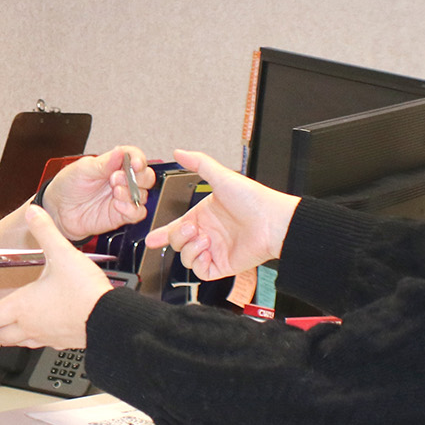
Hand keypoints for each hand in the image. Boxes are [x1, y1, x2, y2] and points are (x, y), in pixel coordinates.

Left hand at [0, 207, 111, 348]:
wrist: (109, 319)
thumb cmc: (85, 293)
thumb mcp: (62, 254)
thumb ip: (46, 231)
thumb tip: (34, 213)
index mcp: (23, 306)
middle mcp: (31, 325)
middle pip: (0, 335)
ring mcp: (47, 336)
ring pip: (18, 343)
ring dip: (5, 340)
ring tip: (1, 338)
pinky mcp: (63, 342)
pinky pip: (40, 344)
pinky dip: (31, 341)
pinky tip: (39, 336)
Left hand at [41, 145, 154, 239]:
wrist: (57, 210)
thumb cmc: (67, 186)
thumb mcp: (83, 169)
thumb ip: (105, 162)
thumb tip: (121, 151)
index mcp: (114, 164)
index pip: (136, 157)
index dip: (139, 160)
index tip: (135, 164)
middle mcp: (122, 181)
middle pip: (146, 176)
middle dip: (137, 177)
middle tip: (117, 178)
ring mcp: (123, 198)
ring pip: (144, 194)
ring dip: (132, 193)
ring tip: (115, 192)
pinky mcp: (121, 215)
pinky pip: (138, 213)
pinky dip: (132, 209)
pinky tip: (118, 205)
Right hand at [144, 149, 299, 279]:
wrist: (272, 221)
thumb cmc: (253, 199)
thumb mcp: (222, 177)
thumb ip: (199, 163)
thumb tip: (180, 152)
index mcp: (203, 216)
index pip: (176, 227)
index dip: (162, 234)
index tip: (151, 239)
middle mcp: (208, 234)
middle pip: (177, 243)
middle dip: (177, 237)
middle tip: (190, 228)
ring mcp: (214, 251)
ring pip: (186, 258)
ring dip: (190, 248)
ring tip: (205, 238)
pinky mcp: (222, 265)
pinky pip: (200, 272)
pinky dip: (199, 262)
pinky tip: (207, 251)